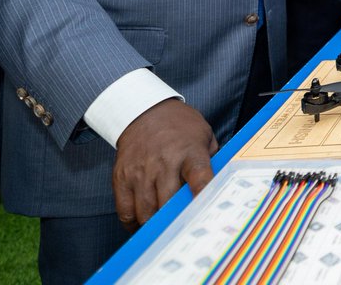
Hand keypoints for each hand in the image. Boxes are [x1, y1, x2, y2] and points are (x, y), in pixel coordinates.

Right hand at [113, 99, 216, 231]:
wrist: (144, 111)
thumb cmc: (180, 127)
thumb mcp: (204, 135)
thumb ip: (212, 161)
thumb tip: (219, 187)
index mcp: (190, 153)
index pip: (200, 178)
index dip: (203, 196)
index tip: (206, 211)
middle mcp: (164, 163)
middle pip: (168, 203)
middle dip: (174, 220)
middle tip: (181, 228)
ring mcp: (140, 171)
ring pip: (145, 211)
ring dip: (154, 224)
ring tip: (161, 227)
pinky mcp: (121, 177)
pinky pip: (125, 210)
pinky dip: (133, 222)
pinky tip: (141, 222)